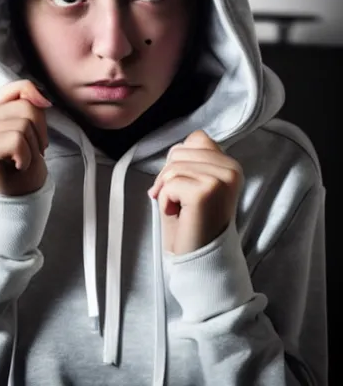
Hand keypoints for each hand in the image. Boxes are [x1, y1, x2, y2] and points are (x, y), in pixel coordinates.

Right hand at [0, 80, 51, 196]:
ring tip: (22, 161)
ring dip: (33, 148)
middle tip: (28, 154)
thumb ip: (26, 101)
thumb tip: (41, 97)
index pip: (20, 88)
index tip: (38, 132)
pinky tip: (17, 167)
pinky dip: (26, 157)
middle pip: (27, 107)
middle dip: (39, 134)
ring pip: (24, 124)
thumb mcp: (28, 127)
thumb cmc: (22, 166)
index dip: (38, 106)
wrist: (17, 200)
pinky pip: (17, 140)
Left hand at [148, 130, 242, 254]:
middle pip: (179, 151)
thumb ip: (192, 160)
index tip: (181, 185)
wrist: (200, 257)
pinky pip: (170, 183)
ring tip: (178, 208)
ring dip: (165, 189)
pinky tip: (178, 213)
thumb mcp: (195, 182)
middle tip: (176, 200)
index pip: (195, 139)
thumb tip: (176, 148)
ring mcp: (220, 180)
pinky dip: (165, 200)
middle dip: (167, 176)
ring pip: (172, 167)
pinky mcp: (206, 192)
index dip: (178, 161)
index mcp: (230, 165)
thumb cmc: (192, 221)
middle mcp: (231, 169)